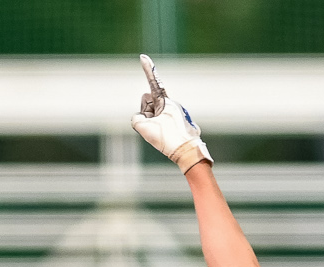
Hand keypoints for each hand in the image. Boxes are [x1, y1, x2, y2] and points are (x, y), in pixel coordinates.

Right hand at [131, 55, 212, 172]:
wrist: (187, 152)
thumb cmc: (168, 139)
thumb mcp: (145, 128)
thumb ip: (137, 119)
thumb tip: (142, 118)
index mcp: (166, 102)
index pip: (154, 83)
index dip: (148, 70)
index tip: (143, 57)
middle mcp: (171, 104)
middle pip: (147, 102)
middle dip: (146, 111)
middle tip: (154, 126)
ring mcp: (173, 113)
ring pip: (152, 113)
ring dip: (152, 121)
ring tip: (161, 133)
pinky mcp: (175, 122)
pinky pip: (159, 122)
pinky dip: (158, 128)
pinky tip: (165, 136)